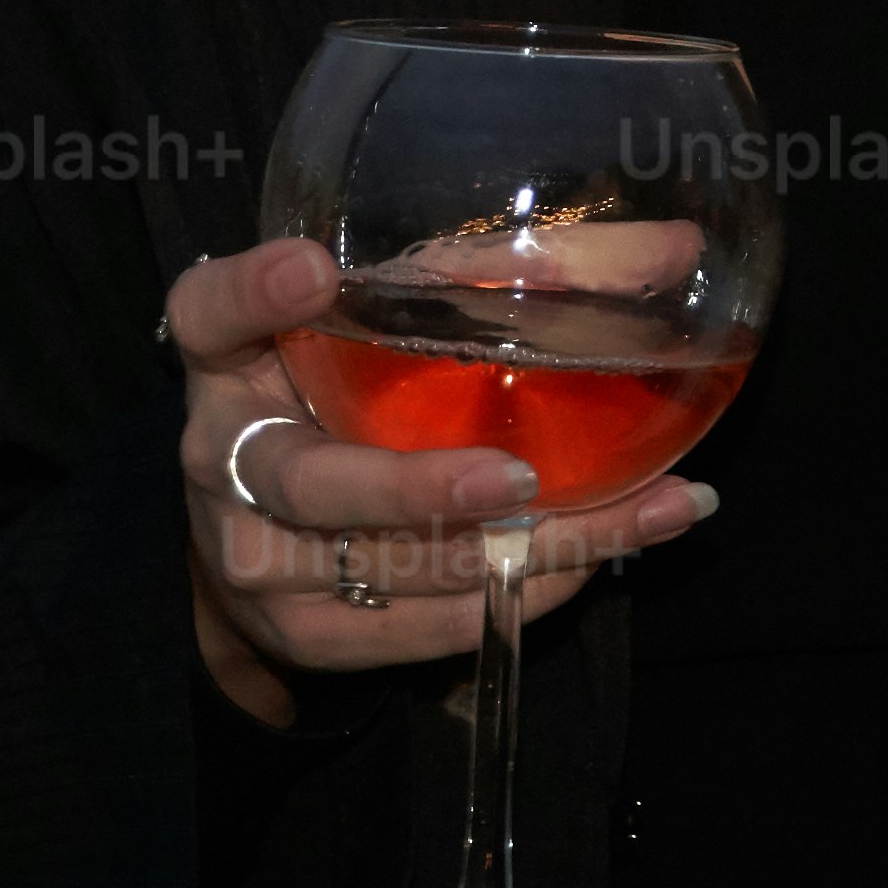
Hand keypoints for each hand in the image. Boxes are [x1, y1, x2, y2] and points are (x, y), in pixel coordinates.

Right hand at [158, 233, 715, 729]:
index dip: (255, 293)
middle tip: (516, 474)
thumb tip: (676, 248)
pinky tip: (608, 555)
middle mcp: (226, 463)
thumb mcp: (380, 323)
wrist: (264, 540)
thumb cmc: (337, 399)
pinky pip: (427, 631)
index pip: (211, 312)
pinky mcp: (309, 638)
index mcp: (229, 361)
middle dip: (416, 488)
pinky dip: (525, 594)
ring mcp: (259, 564)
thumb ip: (494, 275)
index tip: (313, 268)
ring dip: (530, 547)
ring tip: (648, 513)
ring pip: (397, 570)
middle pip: (311, 484)